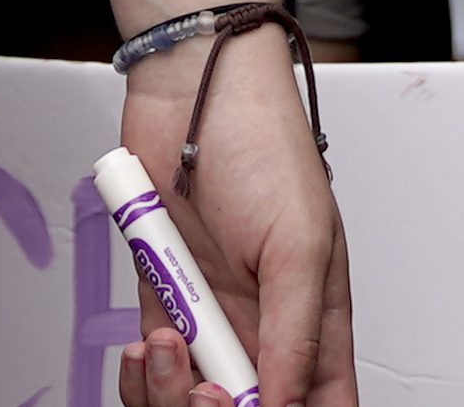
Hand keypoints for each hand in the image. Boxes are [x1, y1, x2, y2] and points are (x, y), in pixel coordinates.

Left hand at [117, 19, 356, 406]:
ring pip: (192, 399)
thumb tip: (283, 406)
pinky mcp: (164, 301)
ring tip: (170, 348)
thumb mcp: (300, 244)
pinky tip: (146, 344)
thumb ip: (296, 334)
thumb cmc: (263, 144)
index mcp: (315, 318)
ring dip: (173, 395)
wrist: (191, 89)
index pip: (321, 401)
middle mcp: (265, 325)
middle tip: (209, 389)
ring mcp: (212, 316)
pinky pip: (150, 370)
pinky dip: (142, 375)